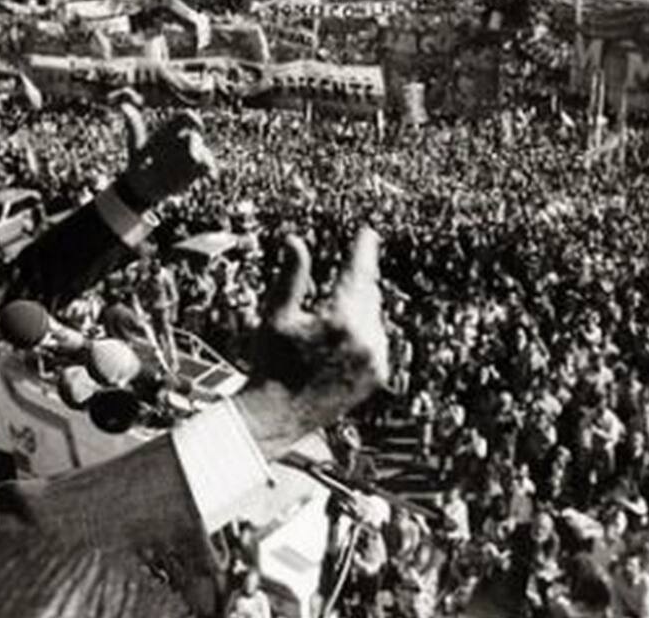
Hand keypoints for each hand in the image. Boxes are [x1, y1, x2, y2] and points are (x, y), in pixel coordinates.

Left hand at [116, 100, 215, 208]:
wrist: (141, 186)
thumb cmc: (138, 162)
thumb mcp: (135, 145)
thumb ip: (134, 127)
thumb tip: (123, 105)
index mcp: (170, 130)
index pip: (186, 117)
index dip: (193, 119)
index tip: (196, 125)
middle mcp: (182, 140)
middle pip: (196, 136)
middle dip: (196, 143)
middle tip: (192, 155)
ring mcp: (189, 155)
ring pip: (203, 152)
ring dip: (205, 158)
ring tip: (203, 167)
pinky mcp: (194, 170)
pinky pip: (206, 166)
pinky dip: (210, 169)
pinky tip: (211, 176)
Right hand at [235, 229, 388, 458]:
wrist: (277, 415)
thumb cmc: (271, 364)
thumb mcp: (276, 315)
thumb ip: (291, 276)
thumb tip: (295, 241)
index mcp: (341, 320)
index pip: (358, 273)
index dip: (363, 250)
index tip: (368, 233)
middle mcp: (366, 340)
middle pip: (368, 294)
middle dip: (356, 280)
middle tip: (341, 274)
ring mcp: (375, 360)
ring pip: (374, 317)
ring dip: (358, 307)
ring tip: (328, 319)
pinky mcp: (377, 376)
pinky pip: (377, 341)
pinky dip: (364, 331)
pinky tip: (340, 339)